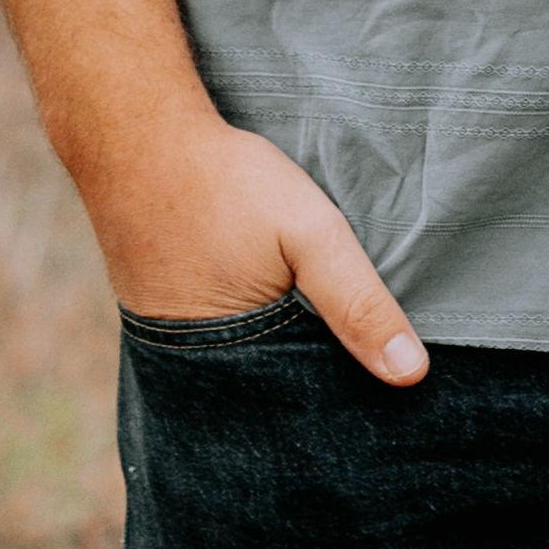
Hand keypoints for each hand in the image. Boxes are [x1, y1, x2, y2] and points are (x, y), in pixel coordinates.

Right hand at [91, 113, 425, 383]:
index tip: (384, 397)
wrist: (137, 138)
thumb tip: (412, 375)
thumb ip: (358, 301)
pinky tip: (273, 309)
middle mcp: (192, 370)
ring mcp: (169, 343)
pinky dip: (248, 332)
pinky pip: (216, 340)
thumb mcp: (310, 234)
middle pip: (270, 397)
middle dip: (312, 387)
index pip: (300, 410)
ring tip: (322, 339)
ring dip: (279, 358)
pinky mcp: (160, 315)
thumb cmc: (225, 184)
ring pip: (243, 368)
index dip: (341, 401)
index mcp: (230, 366)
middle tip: (362, 372)